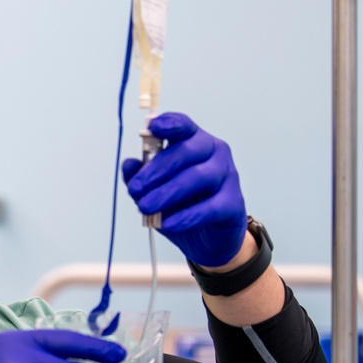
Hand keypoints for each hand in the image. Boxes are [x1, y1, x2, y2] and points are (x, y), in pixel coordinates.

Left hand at [122, 113, 247, 267]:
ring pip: (197, 177)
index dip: (169, 124)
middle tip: (134, 189)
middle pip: (186, 151)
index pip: (184, 126)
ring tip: (144, 207)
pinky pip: (210, 207)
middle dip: (156, 170)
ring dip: (166, 193)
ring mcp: (228, 177)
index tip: (152, 127)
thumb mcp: (155, 191)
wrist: (209, 239)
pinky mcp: (233, 204)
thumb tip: (128, 165)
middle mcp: (215, 153)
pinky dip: (187, 216)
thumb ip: (140, 177)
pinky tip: (168, 224)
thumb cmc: (183, 207)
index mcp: (195, 143)